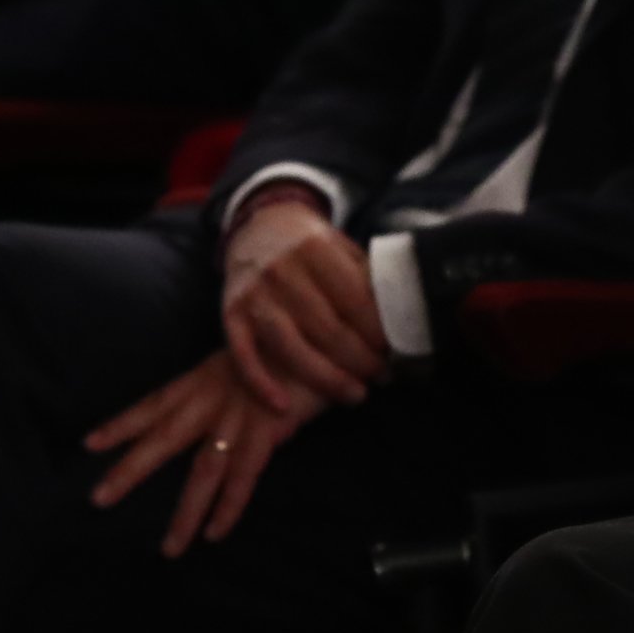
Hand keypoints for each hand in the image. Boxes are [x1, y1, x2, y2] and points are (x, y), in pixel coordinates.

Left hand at [86, 349, 317, 556]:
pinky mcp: (268, 429)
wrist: (330, 335)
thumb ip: (238, 390)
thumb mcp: (253, 361)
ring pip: (202, 471)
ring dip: (185, 512)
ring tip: (169, 548)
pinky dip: (229, 507)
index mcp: (206, 377)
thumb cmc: (296, 345)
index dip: (123, 423)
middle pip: (163, 437)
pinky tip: (216, 534)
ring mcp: (239, 414)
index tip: (90, 444)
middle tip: (98, 499)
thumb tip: (235, 421)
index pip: (154, 402)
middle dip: (130, 470)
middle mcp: (214, 396)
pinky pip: (243, 477)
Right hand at [221, 191, 392, 413]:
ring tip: (355, 394)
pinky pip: (243, 355)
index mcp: (315, 249)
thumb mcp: (342, 246)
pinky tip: (282, 406)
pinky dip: (260, 383)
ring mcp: (254, 295)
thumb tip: (402, 316)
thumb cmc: (312, 245)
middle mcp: (281, 272)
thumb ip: (366, 276)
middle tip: (382, 377)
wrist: (259, 226)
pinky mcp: (231, 315)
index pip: (354, 301)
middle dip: (360, 360)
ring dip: (326, 378)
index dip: (377, 333)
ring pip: (290, 348)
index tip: (395, 352)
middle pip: (327, 329)